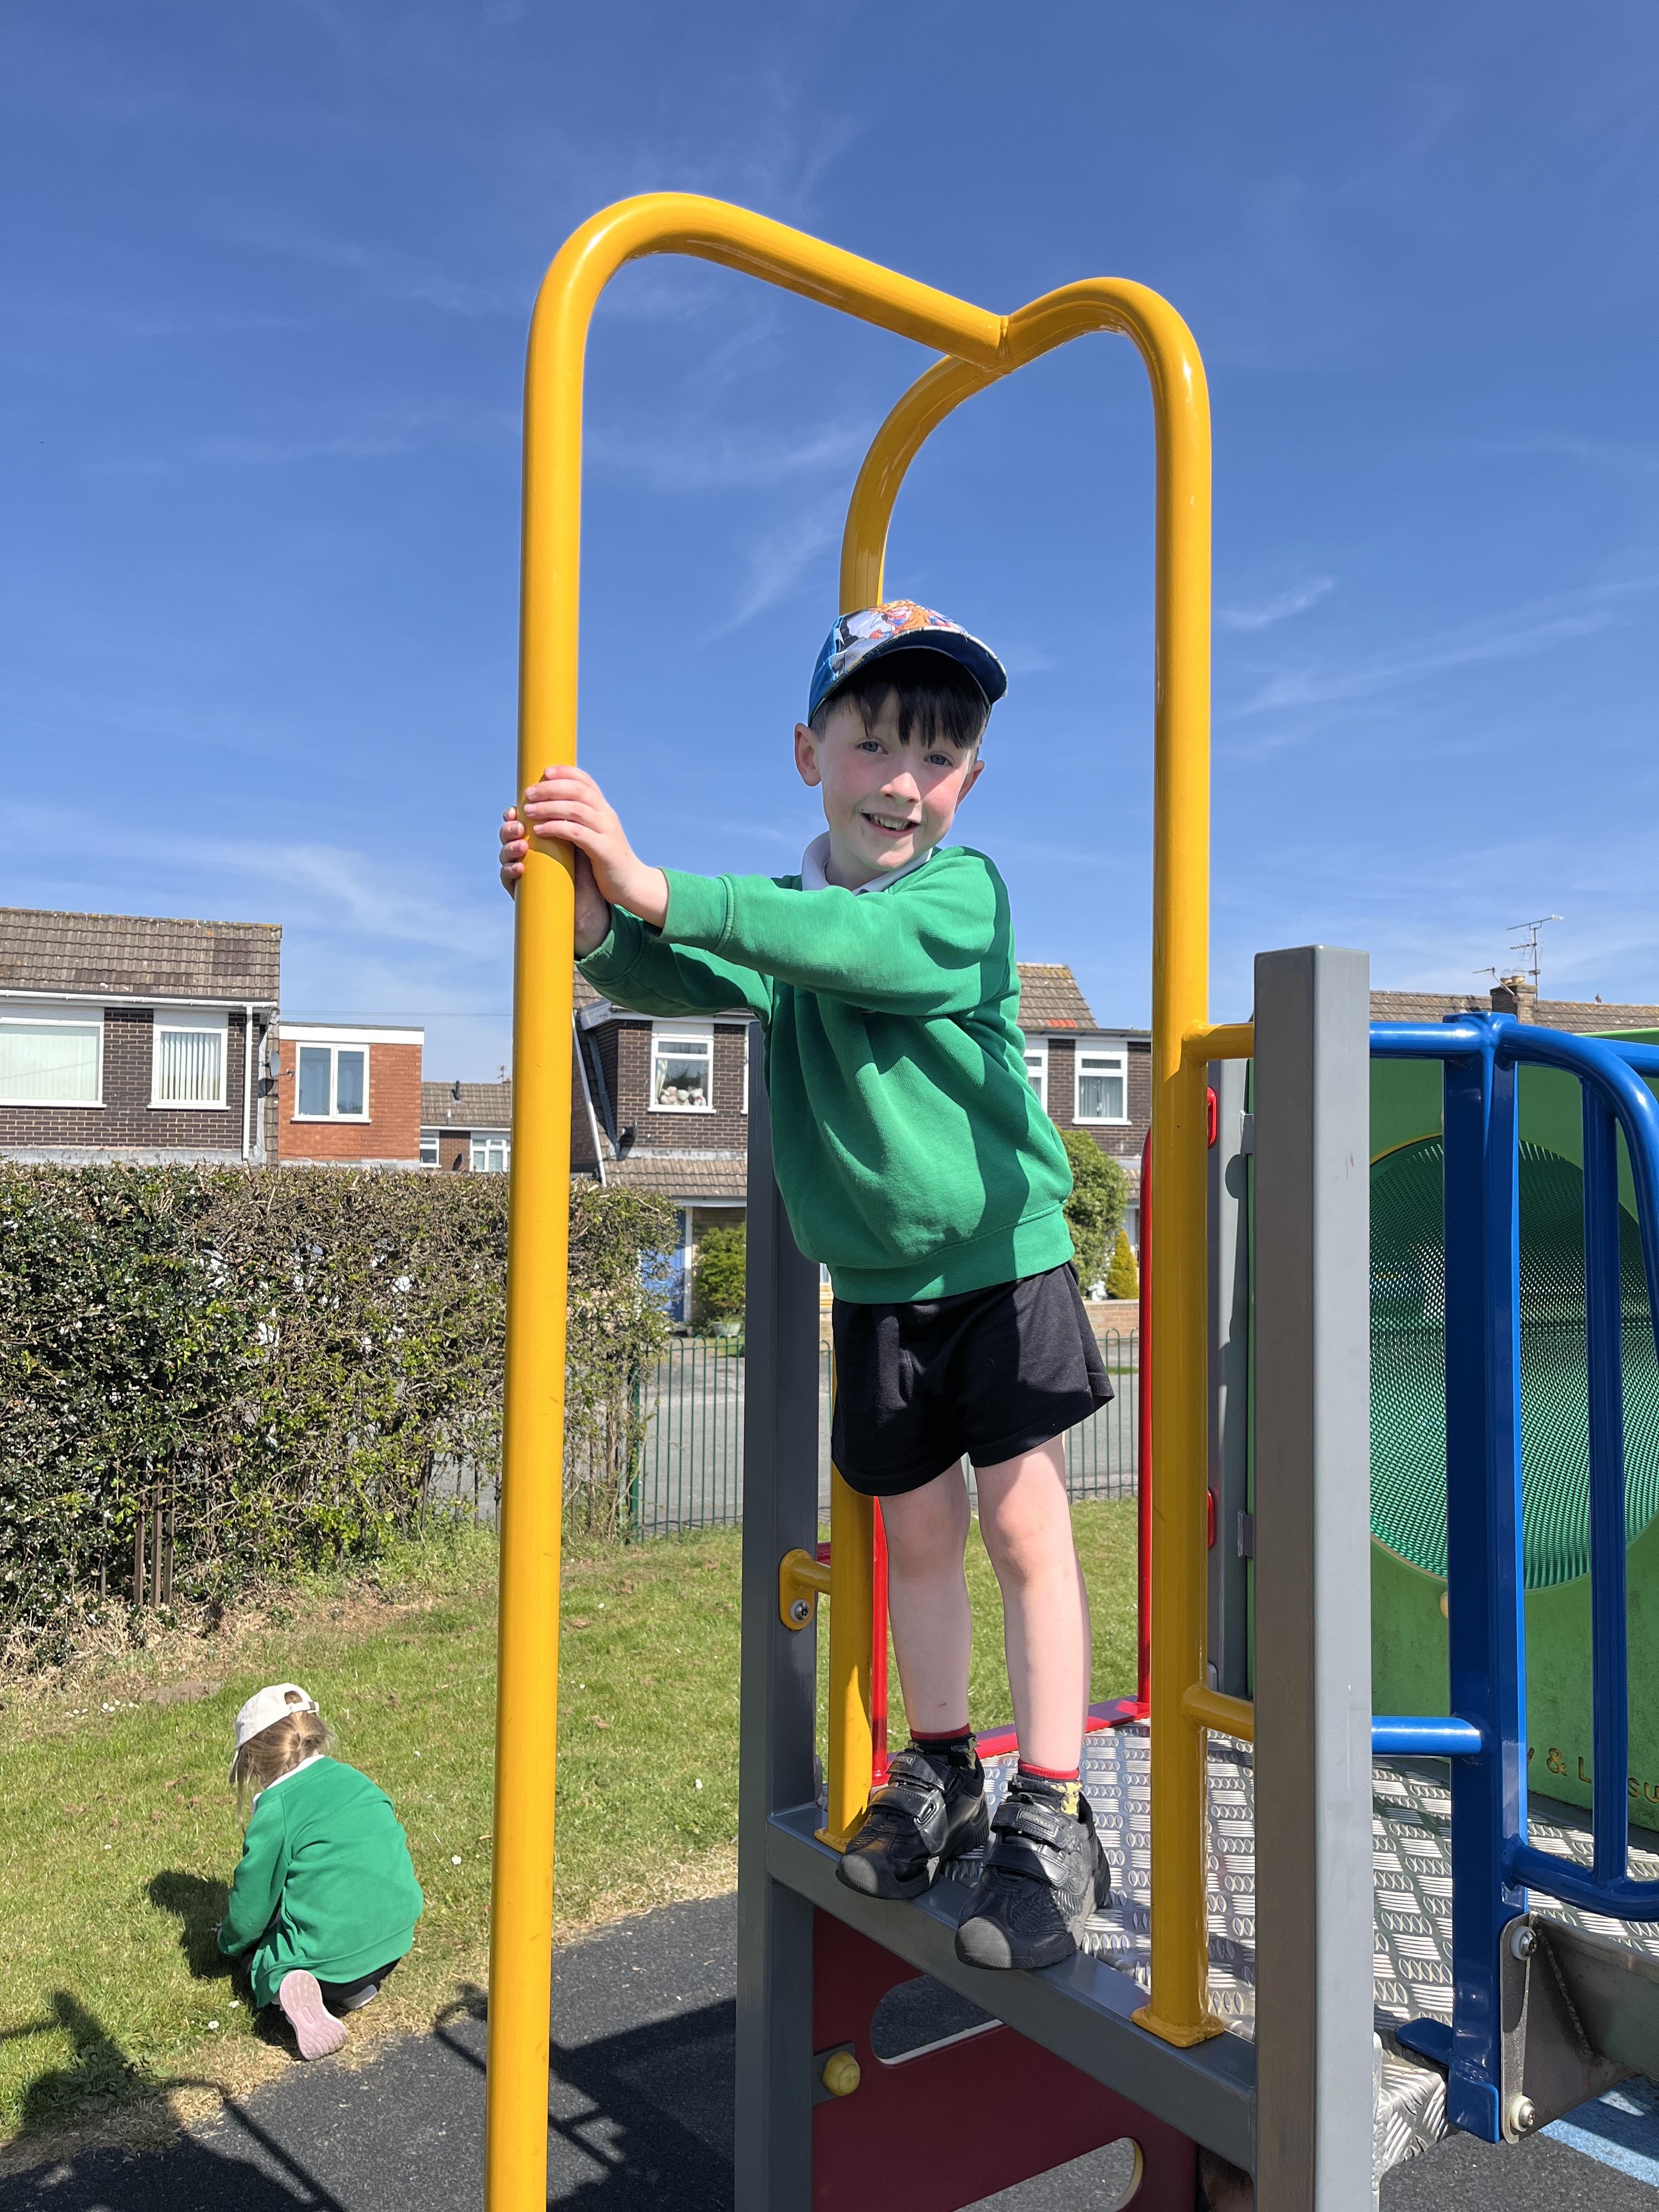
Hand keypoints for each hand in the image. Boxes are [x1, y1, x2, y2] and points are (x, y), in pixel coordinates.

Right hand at [499, 810, 613, 955]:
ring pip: (505, 853)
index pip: (520, 818)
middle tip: (519, 826)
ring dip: (509, 847)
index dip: (517, 809)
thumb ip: (570, 818)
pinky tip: (520, 868)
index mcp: (535, 835)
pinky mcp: (520, 889)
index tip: (523, 803)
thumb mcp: (579, 840)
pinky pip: (507, 878)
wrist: (590, 903)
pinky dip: (510, 871)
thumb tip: (574, 785)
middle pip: (508, 833)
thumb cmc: (585, 868)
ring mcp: (520, 868)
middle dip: (510, 827)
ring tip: (522, 847)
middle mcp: (525, 849)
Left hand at [518, 766, 667, 928]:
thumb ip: (578, 821)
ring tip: (529, 811)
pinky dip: (556, 828)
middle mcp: (607, 815)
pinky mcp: (604, 850)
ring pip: (576, 809)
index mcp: (603, 809)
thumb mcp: (594, 834)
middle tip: (528, 793)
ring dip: (549, 807)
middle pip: (578, 791)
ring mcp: (607, 831)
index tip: (545, 771)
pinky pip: (577, 833)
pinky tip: (539, 830)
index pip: (585, 781)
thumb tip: (549, 808)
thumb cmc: (604, 860)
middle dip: (550, 788)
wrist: (629, 885)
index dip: (565, 772)